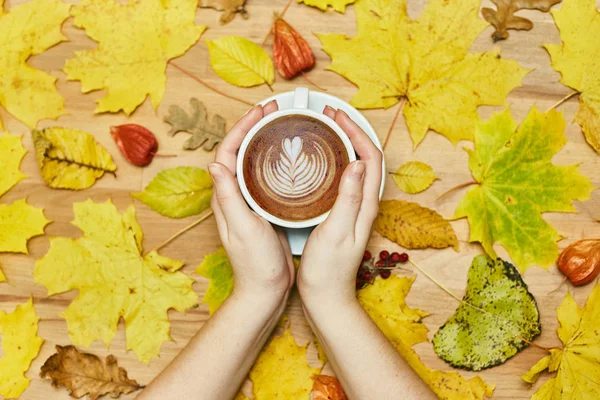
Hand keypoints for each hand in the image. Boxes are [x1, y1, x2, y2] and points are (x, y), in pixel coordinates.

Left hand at [209, 101, 293, 300]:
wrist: (266, 290)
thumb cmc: (254, 264)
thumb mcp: (243, 228)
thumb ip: (228, 198)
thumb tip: (214, 164)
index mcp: (225, 197)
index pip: (228, 152)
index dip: (242, 128)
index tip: (261, 111)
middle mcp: (234, 196)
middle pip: (241, 152)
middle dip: (255, 128)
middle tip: (275, 110)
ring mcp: (250, 202)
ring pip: (255, 163)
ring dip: (266, 141)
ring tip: (284, 125)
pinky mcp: (265, 209)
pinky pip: (269, 178)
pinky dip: (278, 162)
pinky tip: (293, 159)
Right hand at [298, 106, 382, 303]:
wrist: (327, 297)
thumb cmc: (328, 270)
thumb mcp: (336, 232)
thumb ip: (347, 199)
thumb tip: (355, 162)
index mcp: (366, 205)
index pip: (370, 157)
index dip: (356, 131)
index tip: (335, 117)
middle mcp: (364, 204)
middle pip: (365, 156)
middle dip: (350, 130)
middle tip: (328, 116)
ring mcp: (354, 208)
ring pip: (355, 166)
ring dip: (343, 143)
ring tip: (323, 130)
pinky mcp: (342, 214)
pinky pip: (343, 178)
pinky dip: (333, 161)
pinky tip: (316, 162)